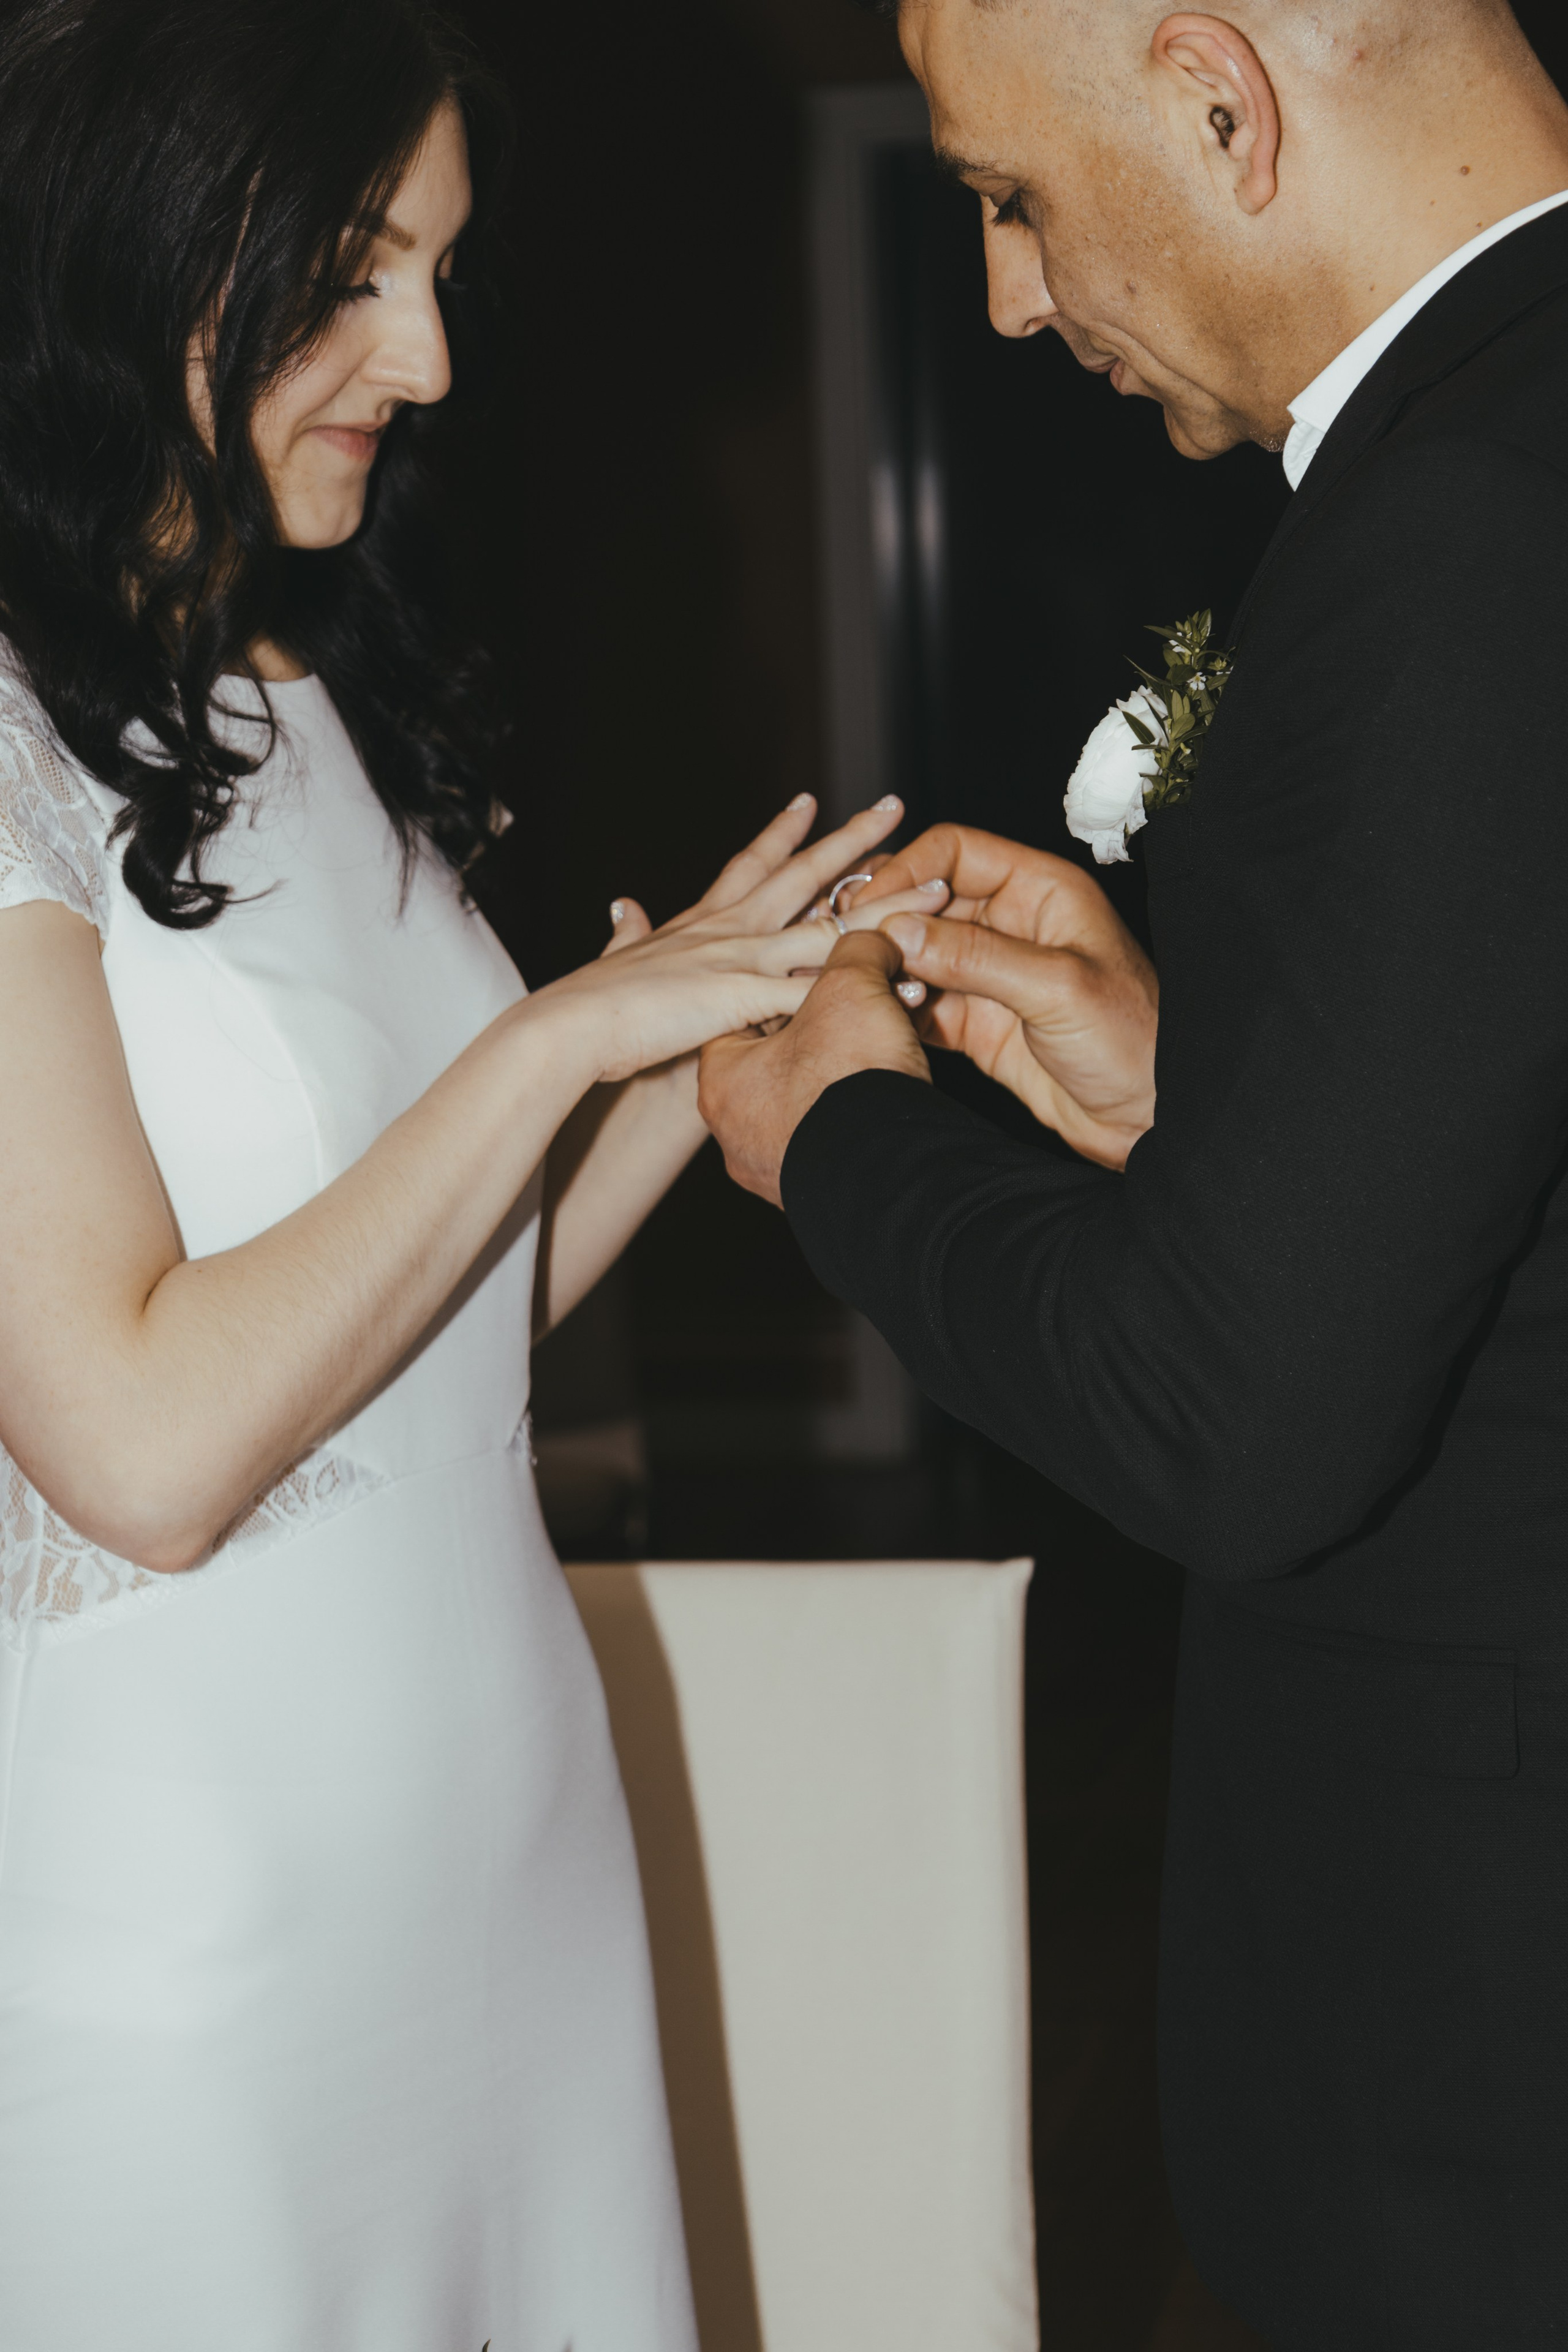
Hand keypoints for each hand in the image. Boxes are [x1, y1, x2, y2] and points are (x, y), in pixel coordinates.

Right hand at [539, 794, 946, 1084]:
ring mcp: (742, 957)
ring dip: (889, 908)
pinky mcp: (746, 996)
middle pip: (807, 873)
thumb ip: (629, 932)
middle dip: (855, 840)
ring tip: (939, 890)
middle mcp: (731, 927)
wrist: (571, 1026)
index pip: (753, 863)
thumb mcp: (620, 956)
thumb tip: (622, 906)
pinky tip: (910, 987)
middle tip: (897, 805)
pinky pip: (823, 990)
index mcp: (703, 920)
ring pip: (833, 925)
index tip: (811, 801)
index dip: (782, 833)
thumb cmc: (591, 1004)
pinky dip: (868, 989)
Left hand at [699, 929, 928, 1206]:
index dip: (788, 981)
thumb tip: (867, 935)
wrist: (892, 1173)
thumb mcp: (850, 987)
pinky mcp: (815, 1195)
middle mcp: (734, 1131)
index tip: (824, 970)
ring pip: (805, 1101)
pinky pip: (830, 1138)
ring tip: (886, 1047)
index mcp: (722, 1078)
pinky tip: (888, 1094)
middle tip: (863, 1007)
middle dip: (821, 1030)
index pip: (741, 1011)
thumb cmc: (850, 1076)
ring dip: (843, 1072)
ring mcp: (772, 1170)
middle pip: (775, 1059)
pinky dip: (856, 1113)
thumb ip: (853, 949)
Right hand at [847, 825, 1157, 1169]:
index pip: (955, 851)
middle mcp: (1011, 925)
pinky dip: (894, 1007)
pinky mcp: (977, 1024)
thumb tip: (900, 929)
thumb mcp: (1057, 989)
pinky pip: (920, 1002)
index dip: (907, 870)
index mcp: (1041, 892)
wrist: (1151, 1121)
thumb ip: (977, 957)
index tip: (869, 904)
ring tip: (849, 983)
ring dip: (884, 965)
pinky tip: (873, 1017)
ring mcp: (990, 975)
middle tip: (842, 945)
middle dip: (884, 918)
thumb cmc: (1134, 1042)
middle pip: (926, 900)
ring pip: (916, 952)